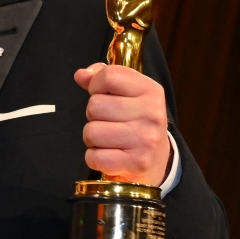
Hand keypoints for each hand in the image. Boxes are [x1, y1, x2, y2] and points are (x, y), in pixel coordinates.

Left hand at [74, 63, 170, 186]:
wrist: (158, 161)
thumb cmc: (136, 123)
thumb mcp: (128, 95)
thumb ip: (103, 78)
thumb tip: (81, 75)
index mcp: (151, 91)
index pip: (109, 76)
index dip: (96, 85)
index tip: (104, 95)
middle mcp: (151, 114)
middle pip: (95, 105)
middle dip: (94, 116)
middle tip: (109, 124)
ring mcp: (145, 140)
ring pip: (91, 131)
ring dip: (93, 138)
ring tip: (109, 140)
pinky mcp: (136, 163)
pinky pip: (94, 156)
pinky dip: (94, 158)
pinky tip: (109, 155)